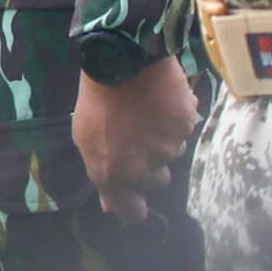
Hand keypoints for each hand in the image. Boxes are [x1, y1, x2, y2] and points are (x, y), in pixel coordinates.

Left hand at [74, 57, 199, 221]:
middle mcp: (143, 169)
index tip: (135, 199)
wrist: (119, 58)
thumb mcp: (85, 138)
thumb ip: (102, 174)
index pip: (132, 212)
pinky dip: (175, 118)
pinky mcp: (186, 127)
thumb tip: (110, 207)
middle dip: (149, 165)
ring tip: (144, 111)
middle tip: (135, 135)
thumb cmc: (96, 98)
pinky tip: (160, 99)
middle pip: (156, 181)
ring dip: (161, 139)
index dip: (134, 207)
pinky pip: (183, 129)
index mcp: (113, 174)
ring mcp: (167, 148)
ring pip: (171, 153)